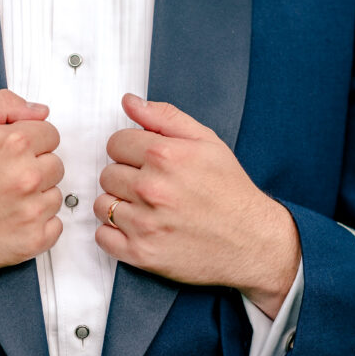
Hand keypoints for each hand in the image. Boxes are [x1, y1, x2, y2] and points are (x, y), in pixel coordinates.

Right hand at [0, 89, 63, 272]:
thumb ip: (4, 106)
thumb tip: (39, 111)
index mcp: (14, 144)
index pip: (51, 134)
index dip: (31, 143)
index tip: (12, 155)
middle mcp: (26, 176)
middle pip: (56, 165)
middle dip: (34, 169)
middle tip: (3, 179)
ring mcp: (31, 211)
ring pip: (55, 196)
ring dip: (36, 198)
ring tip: (3, 202)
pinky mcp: (31, 241)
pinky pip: (55, 227)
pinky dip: (38, 226)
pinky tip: (12, 221)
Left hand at [93, 94, 300, 318]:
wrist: (252, 241)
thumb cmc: (230, 192)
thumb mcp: (206, 142)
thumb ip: (164, 117)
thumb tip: (129, 102)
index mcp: (165, 157)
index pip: (115, 143)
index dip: (130, 151)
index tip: (145, 163)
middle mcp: (151, 189)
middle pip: (107, 174)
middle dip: (126, 178)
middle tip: (152, 188)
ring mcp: (144, 224)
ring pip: (102, 205)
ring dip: (119, 206)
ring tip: (146, 209)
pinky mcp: (141, 253)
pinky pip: (103, 237)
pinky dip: (114, 234)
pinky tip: (138, 229)